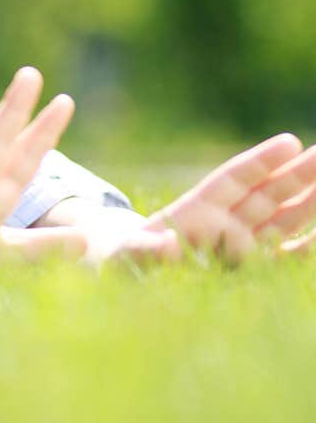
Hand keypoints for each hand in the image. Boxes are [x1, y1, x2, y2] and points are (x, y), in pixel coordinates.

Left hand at [110, 134, 315, 262]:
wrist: (129, 281)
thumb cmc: (125, 260)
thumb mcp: (127, 253)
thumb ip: (145, 249)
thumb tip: (168, 245)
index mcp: (196, 210)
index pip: (234, 180)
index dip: (260, 162)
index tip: (290, 142)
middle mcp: (224, 224)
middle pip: (267, 193)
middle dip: (297, 174)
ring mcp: (240, 245)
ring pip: (282, 218)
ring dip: (309, 201)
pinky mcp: (248, 272)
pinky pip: (283, 258)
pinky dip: (306, 247)